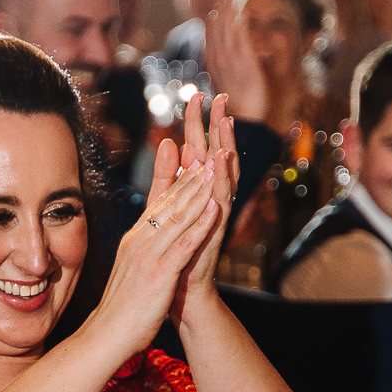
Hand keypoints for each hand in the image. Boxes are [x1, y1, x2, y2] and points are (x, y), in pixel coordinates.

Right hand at [91, 152, 220, 353]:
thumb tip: (147, 245)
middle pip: (168, 204)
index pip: (157, 204)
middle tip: (206, 154)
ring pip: (178, 217)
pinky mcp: (160, 273)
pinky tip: (215, 207)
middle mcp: (139, 242)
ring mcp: (149, 256)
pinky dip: (201, 223)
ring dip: (198, 192)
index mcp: (133, 241)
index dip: (175, 181)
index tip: (189, 160)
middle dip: (189, 178)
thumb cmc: (121, 311)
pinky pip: (185, 243)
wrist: (106, 336)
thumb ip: (141, 255)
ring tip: (214, 171)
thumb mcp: (130, 273)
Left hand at [159, 93, 238, 323]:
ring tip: (227, 118)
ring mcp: (215, 216)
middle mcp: (210, 202)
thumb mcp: (165, 212)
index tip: (198, 95)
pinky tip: (222, 159)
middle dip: (218, 126)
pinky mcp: (215, 231)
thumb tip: (171, 146)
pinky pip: (221, 201)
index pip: (200, 151)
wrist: (182, 296)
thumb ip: (168, 180)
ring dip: (226, 145)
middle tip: (219, 96)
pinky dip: (223, 179)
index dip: (200, 124)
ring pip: (224, 174)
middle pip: (216, 155)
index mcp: (196, 196)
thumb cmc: (174, 257)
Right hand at [204, 0, 266, 122]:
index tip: (215, 9)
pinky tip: (242, 14)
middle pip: (217, 32)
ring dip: (228, 13)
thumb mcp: (225, 83)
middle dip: (220, 12)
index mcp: (213, 67)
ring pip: (227, 33)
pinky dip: (240, 26)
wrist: (246, 119)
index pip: (210, 39)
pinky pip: (242, 42)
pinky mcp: (247, 66)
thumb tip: (220, 58)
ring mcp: (233, 64)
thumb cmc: (238, 103)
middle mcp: (220, 63)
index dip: (212, 22)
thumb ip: (222, 68)